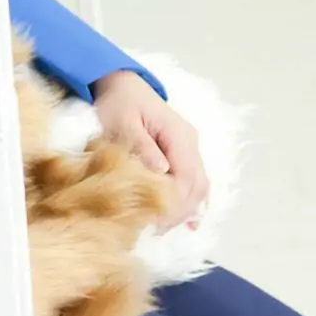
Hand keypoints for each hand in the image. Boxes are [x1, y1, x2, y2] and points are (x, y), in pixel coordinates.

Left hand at [92, 69, 209, 233]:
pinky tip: (182, 221)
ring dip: (184, 209)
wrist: (119, 83)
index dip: (175, 205)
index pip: (187, 178)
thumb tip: (161, 172)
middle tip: (155, 231)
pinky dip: (188, 201)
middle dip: (180, 212)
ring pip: (198, 186)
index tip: (155, 223)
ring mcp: (188, 148)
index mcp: (179, 135)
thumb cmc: (117, 102)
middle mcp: (190, 143)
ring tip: (161, 228)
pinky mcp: (180, 153)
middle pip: (197, 186)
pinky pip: (192, 181)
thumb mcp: (122, 122)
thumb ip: (142, 147)